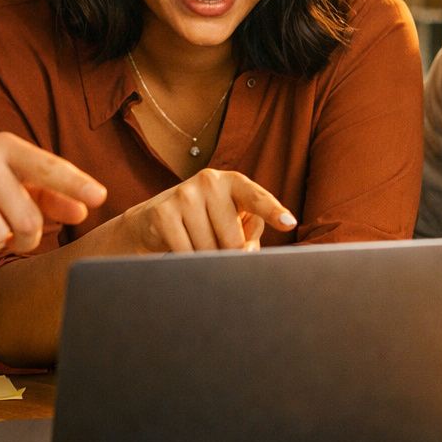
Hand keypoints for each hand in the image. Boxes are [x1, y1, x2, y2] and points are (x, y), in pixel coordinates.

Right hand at [115, 169, 296, 253]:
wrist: (154, 220)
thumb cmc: (205, 222)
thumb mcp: (231, 221)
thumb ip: (248, 235)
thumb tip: (246, 253)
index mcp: (233, 182)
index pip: (256, 198)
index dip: (273, 211)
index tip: (288, 223)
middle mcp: (210, 181)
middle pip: (232, 239)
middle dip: (227, 253)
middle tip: (215, 244)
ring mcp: (185, 194)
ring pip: (208, 250)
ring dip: (205, 259)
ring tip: (195, 243)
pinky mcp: (163, 212)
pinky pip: (185, 252)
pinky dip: (186, 260)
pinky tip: (180, 248)